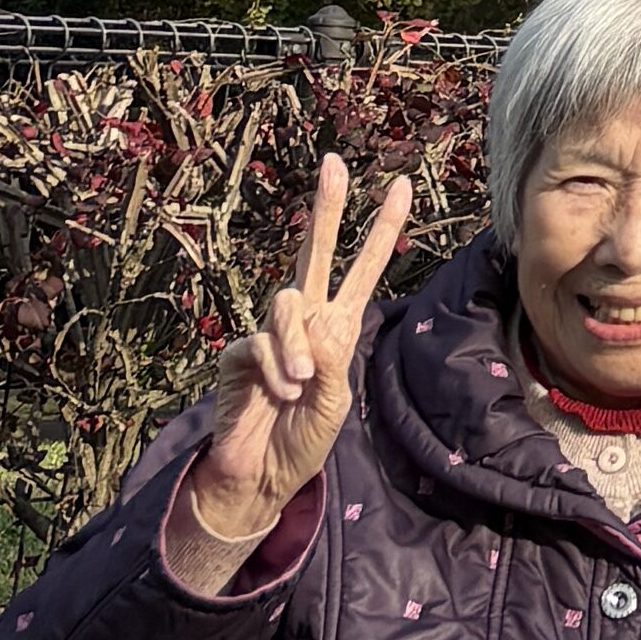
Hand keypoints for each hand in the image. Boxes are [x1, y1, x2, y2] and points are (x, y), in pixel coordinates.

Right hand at [171, 160, 414, 584]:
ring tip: (301, 386)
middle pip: (315, 252)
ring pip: (287, 304)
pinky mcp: (240, 352)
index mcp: (338, 326)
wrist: (260, 476)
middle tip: (334, 163)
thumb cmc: (303, 440)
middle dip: (327, 208)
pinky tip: (281, 394)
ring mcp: (270, 333)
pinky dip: (276, 370)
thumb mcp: (336, 403)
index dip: (380, 230)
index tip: (400, 186)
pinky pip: (261, 345)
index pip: (363, 269)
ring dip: (297, 346)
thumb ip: (332, 361)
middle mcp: (306, 320)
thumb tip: (316, 324)